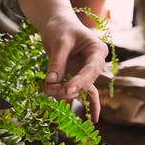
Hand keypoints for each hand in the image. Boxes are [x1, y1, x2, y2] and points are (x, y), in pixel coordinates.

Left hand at [18, 0, 107, 122]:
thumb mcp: (58, 42)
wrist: (57, 24)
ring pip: (81, 89)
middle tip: (49, 91)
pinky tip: (92, 120)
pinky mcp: (78, 77)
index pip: (91, 70)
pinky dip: (76, 101)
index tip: (67, 90)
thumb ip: (56, 62)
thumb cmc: (61, 28)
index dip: (79, 82)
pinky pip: (81, 92)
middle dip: (68, 89)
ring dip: (65, 94)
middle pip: (86, 82)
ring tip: (48, 92)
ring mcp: (87, 72)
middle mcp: (95, 64)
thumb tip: (51, 83)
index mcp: (97, 51)